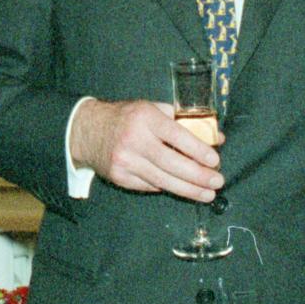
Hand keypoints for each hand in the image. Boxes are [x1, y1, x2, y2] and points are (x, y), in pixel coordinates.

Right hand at [68, 98, 221, 201]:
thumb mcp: (152, 109)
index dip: (198, 150)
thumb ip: (182, 121)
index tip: (215, 160)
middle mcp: (134, 140)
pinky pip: (151, 186)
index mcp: (145, 118)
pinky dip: (168, 187)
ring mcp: (125, 161)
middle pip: (172, 163)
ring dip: (189, 190)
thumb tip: (216, 137)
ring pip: (163, 180)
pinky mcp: (120, 177)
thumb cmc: (127, 117)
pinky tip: (183, 189)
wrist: (87, 130)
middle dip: (198, 176)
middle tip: (217, 182)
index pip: (177, 136)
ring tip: (208, 194)